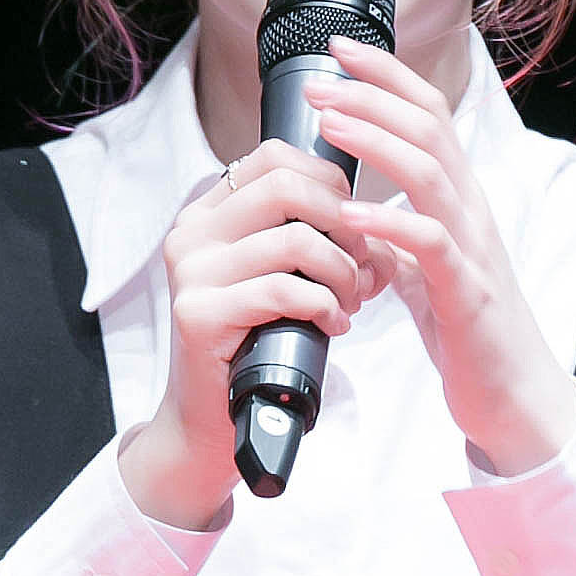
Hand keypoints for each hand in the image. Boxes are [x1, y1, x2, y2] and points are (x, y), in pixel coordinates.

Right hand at [119, 139, 398, 526]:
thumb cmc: (261, 342)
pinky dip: (324, 305)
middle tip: (361, 263)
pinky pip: (283, 289)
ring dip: (342, 272)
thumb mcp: (291, 276)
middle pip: (286, 185)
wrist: (213, 420)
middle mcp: (193, 232)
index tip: (354, 223)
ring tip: (350, 301)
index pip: (275, 156)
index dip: (329, 180)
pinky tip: (333, 324)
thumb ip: (323, 239)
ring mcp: (191, 271)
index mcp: (210, 212)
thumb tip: (383, 228)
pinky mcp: (198, 313)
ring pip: (294, 239)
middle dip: (342, 222)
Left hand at [301, 36, 575, 474]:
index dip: (387, 76)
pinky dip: (389, 222)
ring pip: (430, 172)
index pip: (428, 115)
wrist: (515, 396)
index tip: (339, 50)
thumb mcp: (422, 269)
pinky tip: (351, 213)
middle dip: (373, 94)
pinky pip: (430, 244)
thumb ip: (396, 235)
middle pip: (429, 127)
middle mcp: (471, 211)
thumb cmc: (468, 330)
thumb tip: (356, 211)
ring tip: (329, 122)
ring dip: (376, 141)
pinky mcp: (466, 292)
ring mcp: (472, 248)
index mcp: (459, 199)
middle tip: (320, 77)